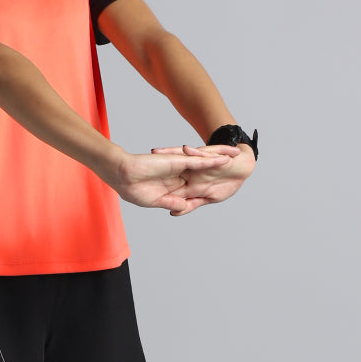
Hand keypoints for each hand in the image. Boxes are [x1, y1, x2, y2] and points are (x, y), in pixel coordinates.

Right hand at [109, 144, 237, 212]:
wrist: (122, 174)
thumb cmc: (132, 188)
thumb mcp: (157, 200)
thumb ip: (172, 202)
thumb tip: (184, 206)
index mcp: (172, 185)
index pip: (192, 188)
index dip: (205, 187)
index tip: (217, 188)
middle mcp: (178, 174)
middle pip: (203, 172)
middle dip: (218, 171)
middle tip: (234, 167)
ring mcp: (180, 167)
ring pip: (205, 163)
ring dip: (221, 159)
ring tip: (238, 155)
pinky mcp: (179, 161)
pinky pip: (200, 160)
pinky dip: (213, 159)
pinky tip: (226, 157)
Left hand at [149, 142, 254, 215]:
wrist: (243, 169)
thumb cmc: (226, 182)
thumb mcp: (207, 196)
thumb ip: (190, 203)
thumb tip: (173, 212)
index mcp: (189, 180)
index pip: (171, 182)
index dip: (157, 183)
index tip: (142, 187)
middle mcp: (191, 172)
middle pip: (171, 168)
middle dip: (156, 168)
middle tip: (138, 167)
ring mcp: (199, 164)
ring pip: (181, 159)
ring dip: (169, 156)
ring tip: (155, 152)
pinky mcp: (210, 157)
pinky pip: (200, 154)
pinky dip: (193, 153)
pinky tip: (185, 150)